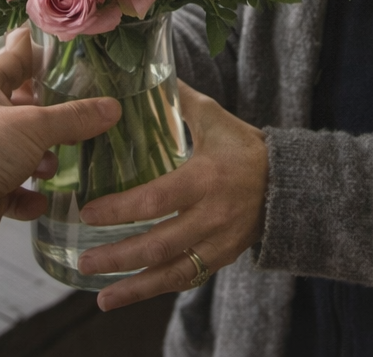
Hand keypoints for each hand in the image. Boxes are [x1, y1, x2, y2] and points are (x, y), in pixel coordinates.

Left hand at [0, 25, 120, 274]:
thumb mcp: (33, 124)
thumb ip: (74, 117)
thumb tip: (113, 108)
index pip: (16, 58)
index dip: (39, 49)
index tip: (63, 42)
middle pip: (23, 108)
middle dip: (52, 115)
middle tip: (85, 113)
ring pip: (20, 153)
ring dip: (43, 159)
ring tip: (61, 162)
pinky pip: (13, 193)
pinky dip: (29, 197)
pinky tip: (43, 200)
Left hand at [76, 81, 267, 310]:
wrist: (288, 183)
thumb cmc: (245, 147)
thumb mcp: (215, 118)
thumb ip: (181, 101)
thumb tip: (150, 74)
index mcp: (206, 177)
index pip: (157, 198)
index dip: (121, 209)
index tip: (89, 212)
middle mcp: (212, 214)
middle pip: (159, 243)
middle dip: (118, 256)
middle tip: (84, 260)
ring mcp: (219, 242)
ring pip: (172, 271)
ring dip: (134, 287)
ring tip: (102, 297)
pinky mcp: (223, 259)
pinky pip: (186, 279)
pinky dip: (156, 289)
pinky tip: (130, 295)